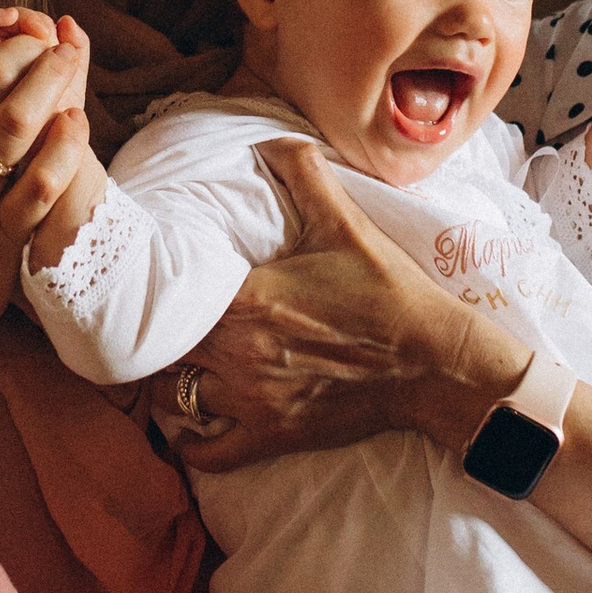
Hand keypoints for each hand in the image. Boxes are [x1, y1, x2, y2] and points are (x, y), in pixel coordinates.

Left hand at [168, 139, 524, 470]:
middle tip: (163, 318)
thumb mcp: (345, 224)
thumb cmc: (388, 292)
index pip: (170, 296)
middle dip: (161, 332)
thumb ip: (303, 173)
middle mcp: (239, 354)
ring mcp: (252, 402)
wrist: (433, 362)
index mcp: (247, 300)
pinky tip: (189, 423)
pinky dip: (190, 441)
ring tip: (177, 363)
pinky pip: (207, 452)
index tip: (158, 278)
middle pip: (164, 347)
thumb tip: (269, 140)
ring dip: (170, 382)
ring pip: (174, 398)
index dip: (158, 288)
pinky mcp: (271, 437)